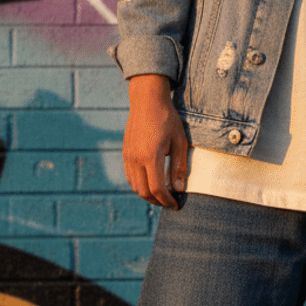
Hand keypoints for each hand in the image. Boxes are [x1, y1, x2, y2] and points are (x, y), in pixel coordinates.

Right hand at [123, 74, 187, 208]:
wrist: (147, 101)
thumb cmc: (167, 119)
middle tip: (170, 203)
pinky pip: (130, 177)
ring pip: (135, 186)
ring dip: (148, 195)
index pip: (157, 189)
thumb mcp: (180, 142)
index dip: (167, 201)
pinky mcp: (125, 153)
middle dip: (158, 201)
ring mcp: (128, 156)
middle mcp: (136, 158)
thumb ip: (179, 167)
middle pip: (144, 191)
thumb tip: (179, 189)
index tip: (176, 205)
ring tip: (162, 195)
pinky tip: (151, 184)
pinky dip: (140, 185)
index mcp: (151, 156)